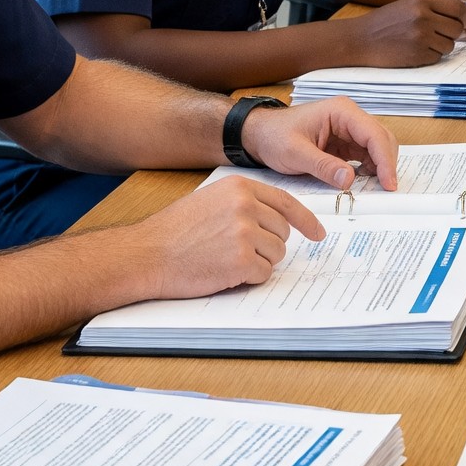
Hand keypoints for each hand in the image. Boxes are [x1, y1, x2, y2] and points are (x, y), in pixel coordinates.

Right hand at [125, 174, 324, 298]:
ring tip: (223, 258)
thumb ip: (245, 204)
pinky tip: (222, 271)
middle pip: (282, 232)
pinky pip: (263, 274)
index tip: (319, 233)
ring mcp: (244, 233)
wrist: (147, 253)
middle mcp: (246, 206)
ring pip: (276, 254)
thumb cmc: (175, 231)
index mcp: (240, 187)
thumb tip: (278, 219)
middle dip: (267, 246)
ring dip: (256, 263)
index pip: (286, 203)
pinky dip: (247, 278)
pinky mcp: (240, 260)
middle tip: (235, 250)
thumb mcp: (211, 201)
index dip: (306, 220)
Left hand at [241, 95, 398, 190]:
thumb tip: (349, 179)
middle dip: (387, 164)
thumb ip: (323, 166)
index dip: (385, 160)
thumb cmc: (274, 135)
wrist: (259, 134)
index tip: (388, 183)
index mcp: (341, 112)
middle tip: (387, 190)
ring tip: (378, 189)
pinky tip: (366, 183)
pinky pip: (366, 156)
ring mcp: (348, 130)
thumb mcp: (295, 153)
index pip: (374, 134)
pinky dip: (370, 170)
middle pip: (381, 139)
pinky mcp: (345, 143)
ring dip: (380, 168)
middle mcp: (349, 117)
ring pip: (377, 148)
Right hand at [346, 0, 465, 63]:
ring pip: (449, 45)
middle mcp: (423, 17)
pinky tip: (415, 51)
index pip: (458, 7)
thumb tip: (464, 18)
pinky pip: (437, 57)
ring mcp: (420, 37)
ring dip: (441, 46)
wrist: (360, 39)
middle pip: (457, 28)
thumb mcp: (409, 5)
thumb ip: (434, 9)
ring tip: (423, 42)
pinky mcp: (417, 55)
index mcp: (422, 1)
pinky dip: (430, 56)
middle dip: (452, 34)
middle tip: (439, 35)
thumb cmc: (385, 22)